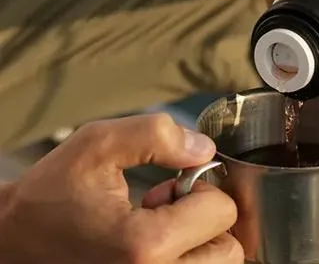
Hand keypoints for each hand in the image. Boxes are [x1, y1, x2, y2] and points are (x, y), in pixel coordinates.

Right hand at [0, 115, 242, 263]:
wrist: (10, 244)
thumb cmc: (49, 197)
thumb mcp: (97, 145)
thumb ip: (158, 135)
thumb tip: (204, 149)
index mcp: (145, 246)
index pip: (223, 212)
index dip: (202, 187)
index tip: (171, 185)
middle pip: (229, 251)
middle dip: (208, 220)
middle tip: (169, 208)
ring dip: (200, 244)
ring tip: (160, 227)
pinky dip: (186, 259)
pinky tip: (153, 245)